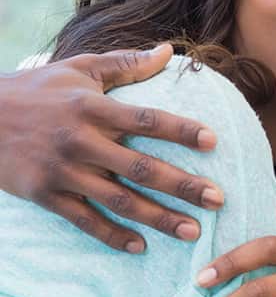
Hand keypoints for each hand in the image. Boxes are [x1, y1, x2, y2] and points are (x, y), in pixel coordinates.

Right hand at [0, 44, 221, 252]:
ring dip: (158, 217)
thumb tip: (167, 50)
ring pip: (118, 200)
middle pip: (141, 167)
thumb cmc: (36, 89)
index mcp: (93, 108)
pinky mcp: (45, 195)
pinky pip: (84, 220)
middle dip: (182, 186)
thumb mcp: (80, 68)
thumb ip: (126, 63)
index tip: (212, 141)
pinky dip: (112, 235)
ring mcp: (63, 171)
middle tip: (218, 199)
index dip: (181, 130)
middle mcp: (81, 141)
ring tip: (192, 231)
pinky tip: (140, 246)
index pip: (146, 119)